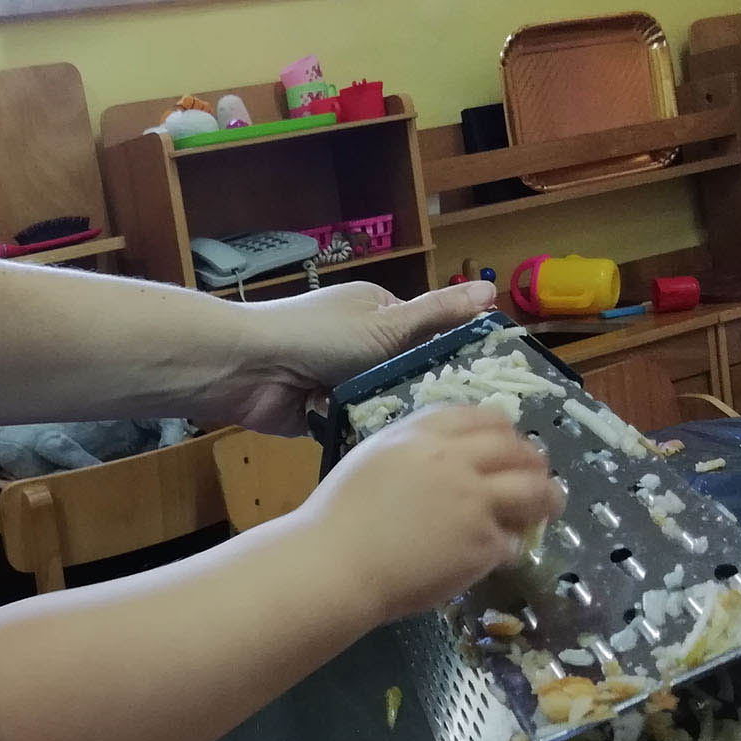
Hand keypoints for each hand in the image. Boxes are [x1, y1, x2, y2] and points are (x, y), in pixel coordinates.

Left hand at [219, 279, 498, 434]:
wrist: (250, 369)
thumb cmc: (319, 336)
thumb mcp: (387, 323)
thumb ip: (437, 315)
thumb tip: (490, 290)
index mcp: (377, 311)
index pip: (429, 332)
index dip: (455, 357)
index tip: (487, 385)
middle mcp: (360, 343)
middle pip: (407, 372)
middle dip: (423, 393)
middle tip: (463, 424)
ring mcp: (340, 379)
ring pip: (383, 403)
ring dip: (392, 414)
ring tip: (433, 441)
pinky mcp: (323, 413)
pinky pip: (356, 426)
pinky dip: (365, 432)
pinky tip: (392, 449)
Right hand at [293, 404, 562, 622]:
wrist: (336, 564)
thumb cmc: (339, 517)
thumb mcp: (372, 459)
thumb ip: (414, 449)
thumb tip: (450, 456)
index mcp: (422, 435)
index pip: (482, 418)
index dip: (503, 431)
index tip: (509, 444)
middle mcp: (455, 459)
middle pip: (516, 448)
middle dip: (534, 461)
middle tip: (538, 475)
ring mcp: (474, 501)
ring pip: (534, 490)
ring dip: (548, 497)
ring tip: (549, 507)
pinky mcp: (483, 542)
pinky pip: (512, 540)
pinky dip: (509, 546)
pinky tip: (498, 553)